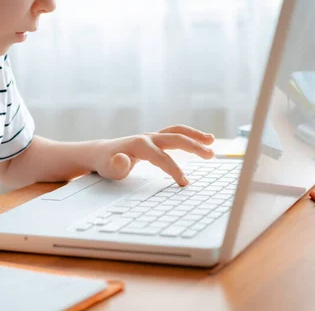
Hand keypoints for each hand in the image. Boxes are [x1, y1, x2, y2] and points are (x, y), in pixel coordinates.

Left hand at [93, 125, 214, 185]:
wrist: (102, 153)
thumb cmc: (107, 163)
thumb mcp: (109, 168)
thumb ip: (117, 165)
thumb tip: (122, 159)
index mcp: (139, 145)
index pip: (162, 158)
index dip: (174, 170)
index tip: (185, 183)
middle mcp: (148, 137)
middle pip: (175, 138)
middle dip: (193, 146)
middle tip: (210, 155)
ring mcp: (153, 137)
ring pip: (177, 132)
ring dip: (195, 135)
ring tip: (211, 141)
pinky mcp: (156, 139)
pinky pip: (175, 134)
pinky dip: (189, 135)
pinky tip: (201, 140)